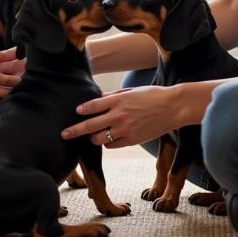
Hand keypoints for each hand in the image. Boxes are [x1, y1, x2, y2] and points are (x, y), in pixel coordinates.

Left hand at [60, 84, 206, 148]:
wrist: (173, 107)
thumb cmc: (152, 96)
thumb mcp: (131, 91)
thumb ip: (113, 97)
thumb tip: (98, 99)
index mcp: (118, 100)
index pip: (93, 105)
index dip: (82, 110)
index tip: (76, 112)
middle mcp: (119, 115)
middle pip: (90, 125)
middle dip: (74, 131)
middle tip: (64, 134)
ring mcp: (125, 129)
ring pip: (99, 138)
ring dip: (93, 137)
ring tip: (91, 136)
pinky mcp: (132, 140)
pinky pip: (112, 144)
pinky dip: (108, 142)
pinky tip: (108, 138)